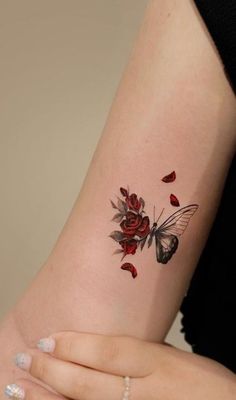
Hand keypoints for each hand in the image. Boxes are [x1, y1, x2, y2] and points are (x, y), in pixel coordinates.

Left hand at [5, 331, 235, 399]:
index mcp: (158, 365)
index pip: (107, 352)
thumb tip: (100, 350)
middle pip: (88, 383)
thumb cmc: (205, 384)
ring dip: (46, 399)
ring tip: (16, 388)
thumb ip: (140, 354)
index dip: (72, 346)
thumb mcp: (176, 358)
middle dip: (50, 370)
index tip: (45, 338)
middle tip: (21, 359)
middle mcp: (145, 393)